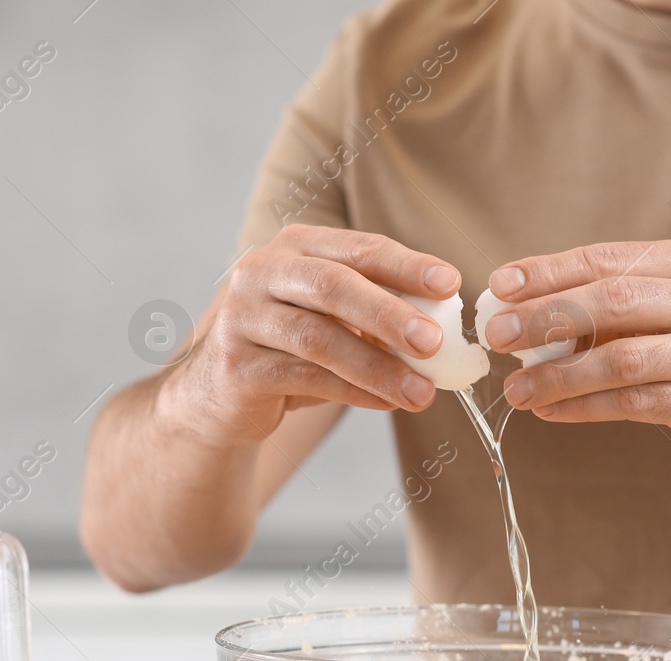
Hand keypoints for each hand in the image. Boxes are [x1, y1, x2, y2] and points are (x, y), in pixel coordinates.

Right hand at [157, 224, 459, 445]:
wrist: (219, 395)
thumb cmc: (290, 350)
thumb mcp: (335, 323)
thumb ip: (378, 318)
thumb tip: (445, 334)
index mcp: (295, 247)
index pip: (358, 249)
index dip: (406, 264)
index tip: (450, 283)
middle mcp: (262, 271)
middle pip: (333, 286)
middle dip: (389, 313)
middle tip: (435, 341)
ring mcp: (243, 316)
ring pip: (319, 339)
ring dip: (377, 367)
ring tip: (422, 392)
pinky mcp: (235, 363)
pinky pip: (304, 378)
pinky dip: (352, 391)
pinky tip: (387, 403)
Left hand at [483, 241, 670, 478]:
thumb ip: (616, 309)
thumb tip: (526, 316)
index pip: (608, 260)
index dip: (550, 271)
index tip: (501, 284)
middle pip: (613, 300)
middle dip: (546, 316)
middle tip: (498, 335)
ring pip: (620, 357)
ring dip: (558, 375)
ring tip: (516, 390)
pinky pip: (633, 403)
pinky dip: (584, 408)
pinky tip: (550, 412)